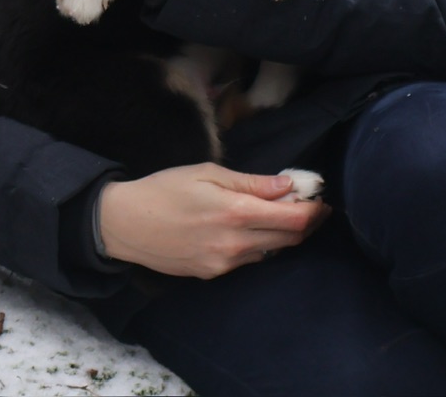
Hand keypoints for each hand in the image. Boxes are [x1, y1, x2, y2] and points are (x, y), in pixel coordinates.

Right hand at [96, 165, 328, 277]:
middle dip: (306, 223)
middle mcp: (235, 243)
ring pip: (271, 251)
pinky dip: (259, 244)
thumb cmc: (163, 189)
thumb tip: (287, 185)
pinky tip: (251, 230)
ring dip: (283, 234)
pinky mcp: (214, 274)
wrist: (125, 224)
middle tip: (311, 207)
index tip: (320, 199)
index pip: (293, 219)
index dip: (313, 210)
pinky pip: (249, 259)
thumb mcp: (206, 172)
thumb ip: (250, 182)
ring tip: (281, 215)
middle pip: (289, 239)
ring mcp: (225, 263)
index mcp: (235, 212)